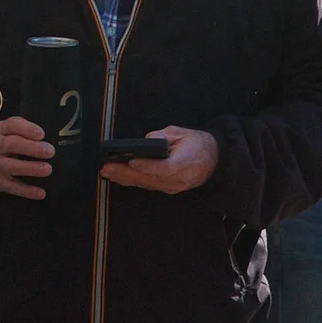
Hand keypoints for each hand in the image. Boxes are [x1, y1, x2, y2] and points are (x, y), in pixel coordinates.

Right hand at [0, 116, 53, 199]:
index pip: (12, 125)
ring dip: (31, 168)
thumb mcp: (6, 131)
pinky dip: (27, 191)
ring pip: (11, 166)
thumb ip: (22, 130)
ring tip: (47, 169)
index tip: (41, 134)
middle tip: (50, 151)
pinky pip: (12, 187)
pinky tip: (41, 192)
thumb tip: (44, 137)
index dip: (27, 129)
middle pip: (12, 144)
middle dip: (32, 148)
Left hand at [101, 126, 218, 193]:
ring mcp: (172, 187)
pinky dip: (132, 181)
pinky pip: (147, 185)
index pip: (164, 168)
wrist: (214, 161)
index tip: (132, 162)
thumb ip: (164, 136)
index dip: (147, 166)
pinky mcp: (167, 189)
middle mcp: (178, 180)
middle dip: (126, 173)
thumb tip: (146, 142)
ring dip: (125, 178)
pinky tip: (118, 177)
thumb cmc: (199, 144)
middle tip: (107, 168)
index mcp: (186, 164)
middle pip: (150, 179)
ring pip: (146, 184)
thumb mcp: (184, 133)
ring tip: (107, 172)